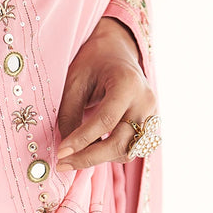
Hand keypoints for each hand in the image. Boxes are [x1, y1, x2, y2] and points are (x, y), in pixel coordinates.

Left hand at [55, 17, 156, 170]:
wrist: (117, 49)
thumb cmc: (93, 61)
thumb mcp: (75, 79)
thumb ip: (69, 113)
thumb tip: (65, 149)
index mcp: (127, 83)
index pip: (105, 120)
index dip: (82, 140)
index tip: (61, 153)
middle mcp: (145, 101)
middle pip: (120, 143)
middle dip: (89, 158)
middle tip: (63, 164)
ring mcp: (152, 114)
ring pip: (128, 151)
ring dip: (100, 157)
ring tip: (74, 155)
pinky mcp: (151, 124)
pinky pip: (132, 148)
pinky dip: (112, 153)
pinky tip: (92, 148)